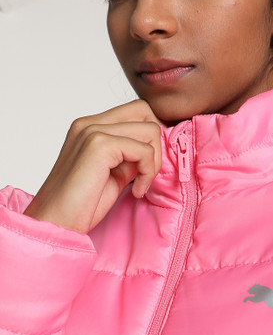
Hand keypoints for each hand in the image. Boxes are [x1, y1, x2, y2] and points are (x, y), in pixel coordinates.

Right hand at [24, 100, 161, 233]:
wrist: (55, 223)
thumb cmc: (82, 204)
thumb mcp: (114, 172)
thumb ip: (131, 155)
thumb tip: (155, 149)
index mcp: (90, 126)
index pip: (136, 111)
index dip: (151, 138)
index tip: (146, 167)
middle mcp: (89, 123)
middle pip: (145, 111)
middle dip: (156, 143)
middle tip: (147, 173)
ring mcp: (92, 131)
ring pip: (150, 129)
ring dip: (154, 161)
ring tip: (139, 184)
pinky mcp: (99, 145)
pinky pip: (144, 151)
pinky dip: (148, 173)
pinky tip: (135, 191)